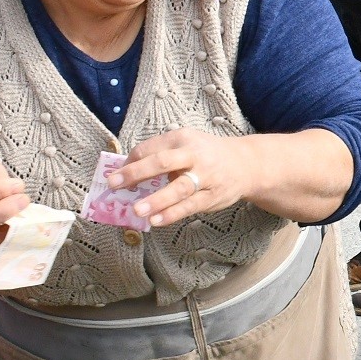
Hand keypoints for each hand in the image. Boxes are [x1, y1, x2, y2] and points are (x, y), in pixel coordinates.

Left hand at [115, 128, 251, 229]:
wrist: (245, 164)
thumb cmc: (206, 154)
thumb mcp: (186, 144)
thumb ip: (160, 154)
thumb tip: (127, 171)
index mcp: (182, 138)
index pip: (150, 148)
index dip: (130, 162)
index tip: (115, 176)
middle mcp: (194, 155)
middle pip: (163, 162)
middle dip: (137, 173)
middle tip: (115, 184)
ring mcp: (205, 176)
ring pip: (178, 188)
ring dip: (156, 200)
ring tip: (137, 210)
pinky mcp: (212, 196)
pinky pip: (189, 206)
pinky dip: (172, 214)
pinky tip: (156, 221)